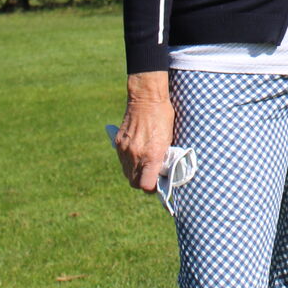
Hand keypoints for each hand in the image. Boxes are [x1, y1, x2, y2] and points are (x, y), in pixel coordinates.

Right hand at [114, 77, 175, 191]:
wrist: (147, 99)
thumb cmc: (163, 117)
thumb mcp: (169, 139)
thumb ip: (163, 157)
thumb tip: (162, 172)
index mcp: (151, 155)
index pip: (146, 185)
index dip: (152, 188)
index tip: (157, 184)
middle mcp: (135, 155)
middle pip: (134, 182)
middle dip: (143, 183)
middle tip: (152, 177)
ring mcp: (125, 150)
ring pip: (127, 173)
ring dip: (135, 173)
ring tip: (144, 166)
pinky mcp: (118, 143)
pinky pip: (122, 160)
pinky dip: (129, 162)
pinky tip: (137, 155)